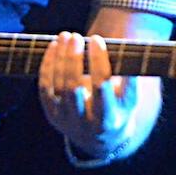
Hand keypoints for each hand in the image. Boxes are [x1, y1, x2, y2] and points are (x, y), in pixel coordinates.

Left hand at [38, 31, 137, 154]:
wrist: (100, 138)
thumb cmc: (119, 108)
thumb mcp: (130, 98)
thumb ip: (130, 76)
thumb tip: (129, 45)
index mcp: (108, 118)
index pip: (101, 86)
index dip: (98, 61)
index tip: (96, 39)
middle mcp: (85, 122)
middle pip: (74, 87)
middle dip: (73, 59)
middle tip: (75, 37)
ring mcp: (66, 119)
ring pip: (59, 85)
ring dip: (60, 58)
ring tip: (65, 36)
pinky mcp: (52, 114)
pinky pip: (45, 87)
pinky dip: (47, 66)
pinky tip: (53, 47)